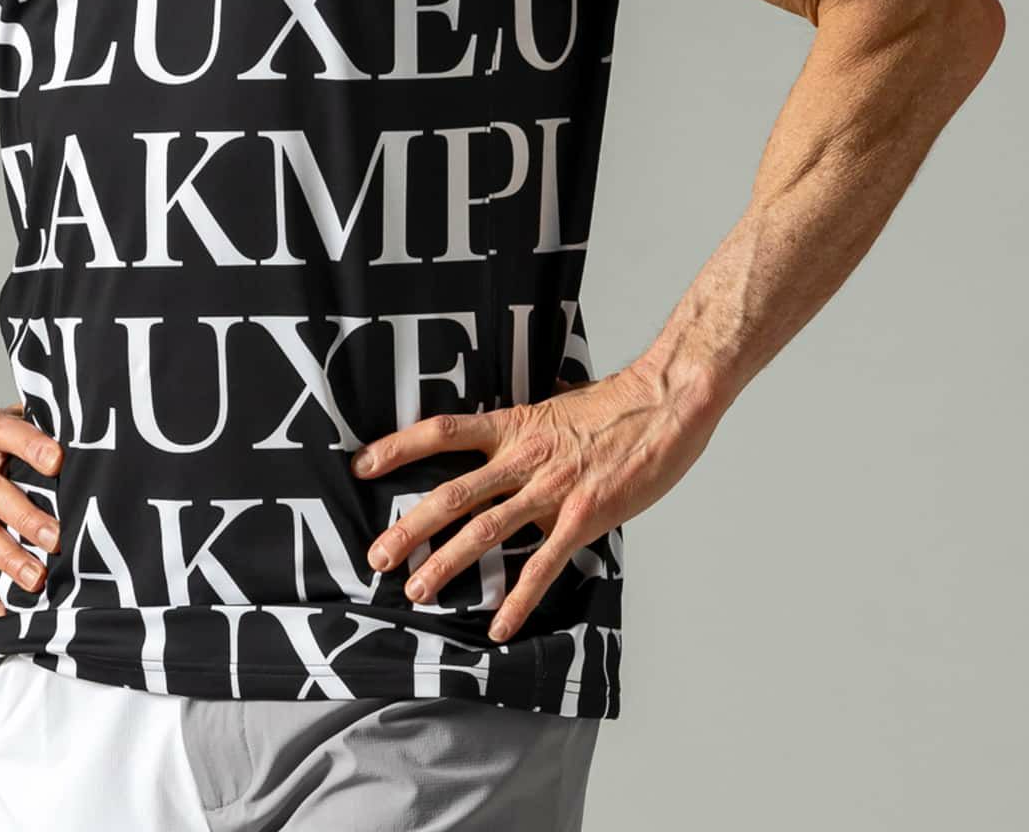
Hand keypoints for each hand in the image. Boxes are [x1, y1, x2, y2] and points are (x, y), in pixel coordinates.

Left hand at [350, 363, 721, 642]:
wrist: (666, 403)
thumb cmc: (617, 403)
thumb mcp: (558, 404)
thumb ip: (529, 423)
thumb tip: (510, 428)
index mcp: (514, 425)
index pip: (442, 431)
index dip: (398, 447)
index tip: (362, 465)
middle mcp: (523, 457)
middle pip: (452, 493)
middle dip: (409, 527)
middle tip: (376, 555)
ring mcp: (552, 490)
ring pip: (485, 531)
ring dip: (446, 564)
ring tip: (416, 591)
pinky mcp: (583, 517)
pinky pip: (542, 565)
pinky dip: (518, 599)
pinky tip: (498, 626)